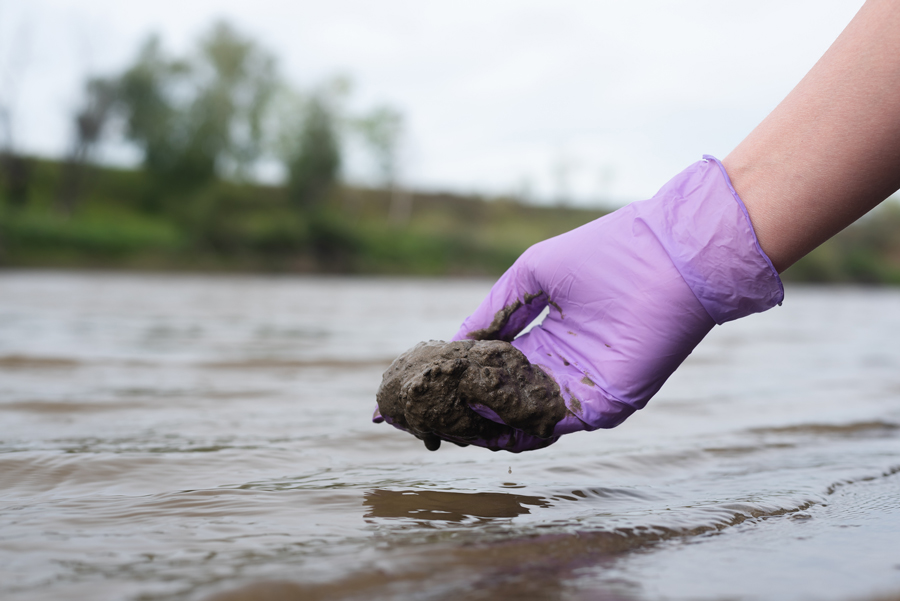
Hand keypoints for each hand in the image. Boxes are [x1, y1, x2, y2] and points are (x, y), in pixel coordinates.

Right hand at [375, 156, 782, 450]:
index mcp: (543, 336)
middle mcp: (557, 367)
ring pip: (519, 419)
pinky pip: (551, 427)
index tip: (412, 384)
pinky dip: (514, 430)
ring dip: (479, 425)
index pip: (489, 366)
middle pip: (498, 398)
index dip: (451, 375)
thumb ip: (495, 311)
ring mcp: (578, 388)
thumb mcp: (532, 275)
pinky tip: (479, 427)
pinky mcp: (601, 405)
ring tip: (438, 424)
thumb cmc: (605, 253)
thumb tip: (453, 342)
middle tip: (415, 416)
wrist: (670, 256)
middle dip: (457, 408)